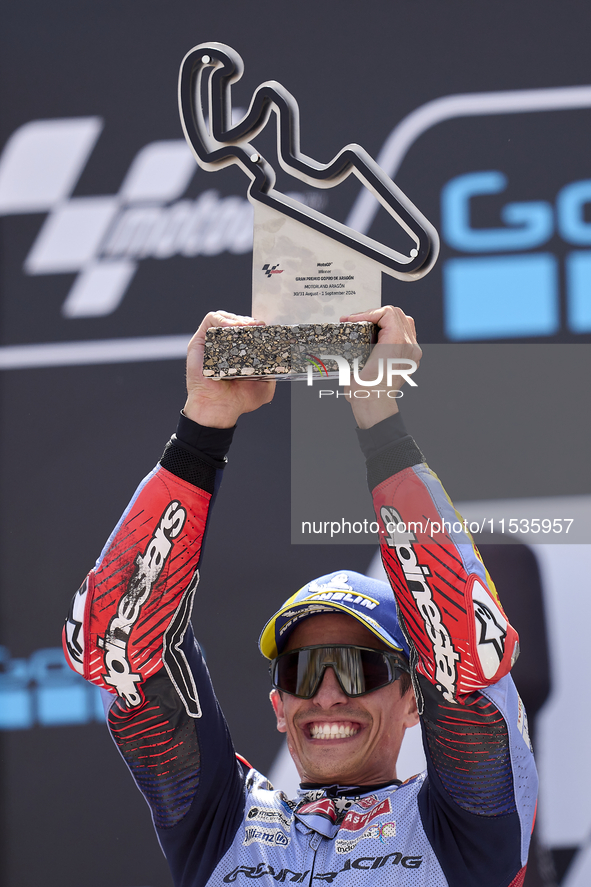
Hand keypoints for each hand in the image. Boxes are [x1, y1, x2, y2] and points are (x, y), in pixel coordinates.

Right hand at [184, 311, 275, 427]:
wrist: (220, 408)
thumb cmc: (239, 400)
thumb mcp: (265, 386)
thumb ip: (274, 374)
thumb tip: (283, 362)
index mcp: (239, 353)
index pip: (248, 331)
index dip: (257, 327)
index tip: (266, 328)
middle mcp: (225, 346)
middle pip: (237, 322)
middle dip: (249, 321)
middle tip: (258, 327)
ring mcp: (211, 342)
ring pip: (224, 318)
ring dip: (237, 319)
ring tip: (246, 327)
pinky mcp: (200, 341)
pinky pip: (210, 321)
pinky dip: (222, 319)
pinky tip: (232, 327)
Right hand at [339, 306, 421, 428]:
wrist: (374, 404)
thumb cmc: (364, 388)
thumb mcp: (353, 359)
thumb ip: (356, 338)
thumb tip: (350, 326)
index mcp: (396, 343)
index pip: (386, 313)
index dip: (366, 313)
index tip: (351, 320)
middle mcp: (409, 346)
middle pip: (396, 314)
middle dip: (374, 314)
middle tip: (356, 321)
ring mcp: (412, 352)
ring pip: (404, 321)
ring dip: (385, 320)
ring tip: (368, 325)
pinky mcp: (411, 358)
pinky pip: (407, 334)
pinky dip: (393, 330)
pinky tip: (379, 336)